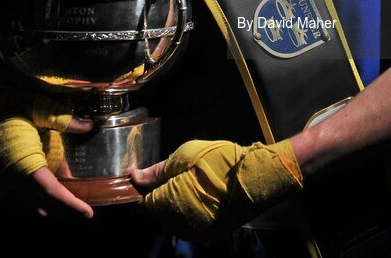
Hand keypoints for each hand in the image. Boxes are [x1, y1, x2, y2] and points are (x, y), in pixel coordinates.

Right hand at [0, 66, 94, 217]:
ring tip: (60, 200)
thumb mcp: (36, 106)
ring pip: (24, 209)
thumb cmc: (4, 104)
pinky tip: (35, 192)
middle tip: (79, 206)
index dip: (71, 205)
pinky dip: (24, 202)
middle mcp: (5, 182)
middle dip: (62, 209)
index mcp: (21, 164)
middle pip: (40, 207)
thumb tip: (89, 126)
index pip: (52, 193)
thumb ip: (63, 119)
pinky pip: (7, 204)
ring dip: (43, 207)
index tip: (88, 214)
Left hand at [131, 139, 302, 241]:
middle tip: (175, 177)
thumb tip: (135, 177)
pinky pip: (191, 225)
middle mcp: (178, 224)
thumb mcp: (184, 156)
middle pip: (159, 213)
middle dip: (161, 197)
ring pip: (174, 221)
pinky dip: (190, 213)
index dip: (145, 189)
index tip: (152, 177)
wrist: (256, 178)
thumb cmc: (218, 162)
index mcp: (167, 204)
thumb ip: (157, 171)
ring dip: (175, 206)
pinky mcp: (210, 234)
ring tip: (189, 185)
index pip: (144, 203)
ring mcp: (195, 232)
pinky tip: (200, 197)